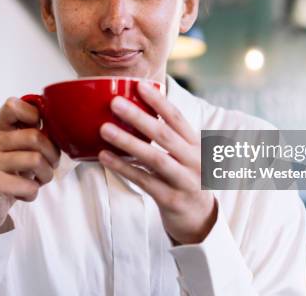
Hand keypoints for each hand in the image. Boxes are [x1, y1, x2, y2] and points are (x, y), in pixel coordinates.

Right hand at [0, 97, 59, 234]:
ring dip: (46, 175)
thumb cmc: (7, 177)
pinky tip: (24, 194)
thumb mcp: (16, 151)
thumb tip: (59, 125)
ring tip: (38, 181)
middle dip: (52, 154)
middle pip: (35, 136)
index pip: (13, 105)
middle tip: (50, 165)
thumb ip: (30, 135)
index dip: (35, 115)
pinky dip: (33, 193)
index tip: (42, 132)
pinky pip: (29, 185)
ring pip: (36, 160)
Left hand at [98, 82, 215, 244]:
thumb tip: (137, 110)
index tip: (139, 85)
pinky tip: (105, 157)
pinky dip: (123, 168)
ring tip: (104, 129)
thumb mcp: (186, 155)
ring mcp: (184, 180)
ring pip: (154, 158)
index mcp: (196, 145)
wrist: (201, 220)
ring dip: (128, 142)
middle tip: (115, 103)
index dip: (158, 101)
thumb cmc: (186, 179)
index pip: (177, 118)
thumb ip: (168, 136)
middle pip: (164, 135)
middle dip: (139, 117)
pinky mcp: (171, 199)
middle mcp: (193, 160)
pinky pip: (144, 181)